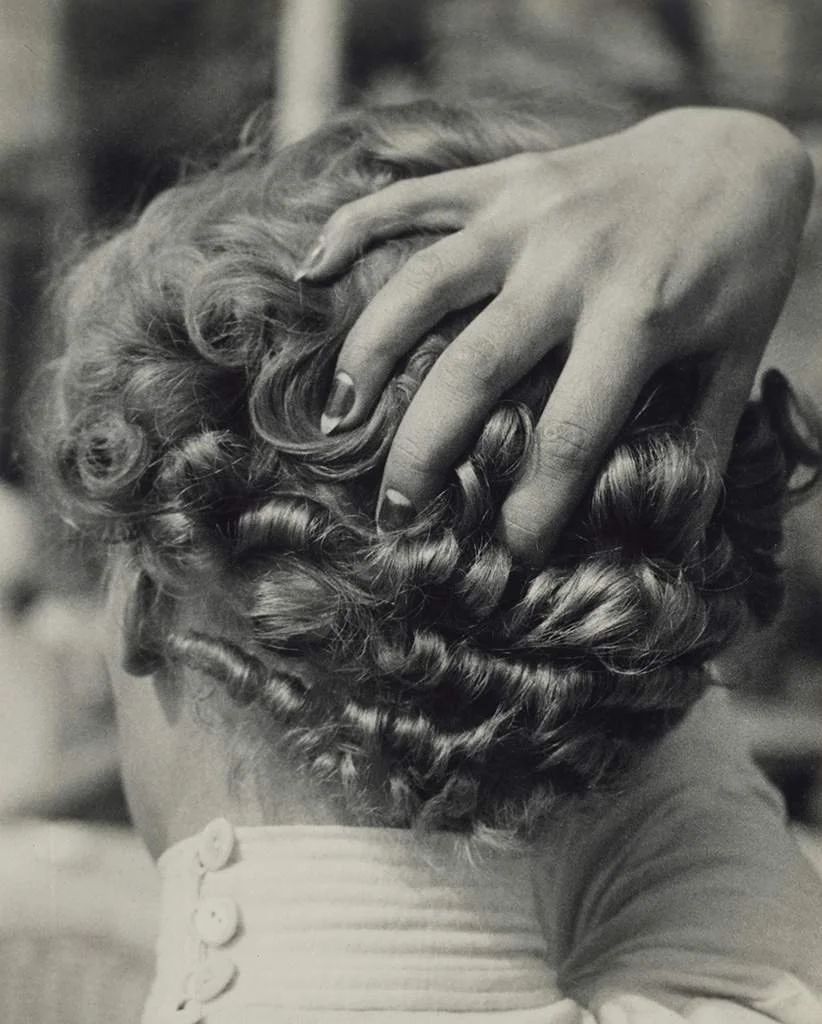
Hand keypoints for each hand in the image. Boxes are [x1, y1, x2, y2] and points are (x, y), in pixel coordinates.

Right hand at [297, 107, 813, 561]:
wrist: (737, 157)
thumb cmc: (738, 273)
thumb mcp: (736, 361)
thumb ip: (699, 446)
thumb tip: (672, 545)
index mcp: (639, 315)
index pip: (571, 432)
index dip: (536, 508)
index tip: (512, 555)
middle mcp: (570, 262)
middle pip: (473, 369)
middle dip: (425, 451)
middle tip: (394, 513)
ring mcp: (527, 214)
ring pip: (422, 285)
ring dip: (370, 354)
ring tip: (338, 419)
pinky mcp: (501, 181)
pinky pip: (412, 198)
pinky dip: (353, 229)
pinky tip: (309, 272)